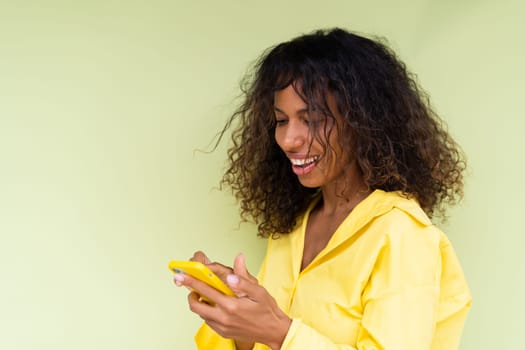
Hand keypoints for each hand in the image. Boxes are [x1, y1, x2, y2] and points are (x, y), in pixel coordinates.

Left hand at [174, 254, 290, 349]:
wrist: (273, 331)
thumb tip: (232, 272)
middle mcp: (224, 318)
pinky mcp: (223, 332)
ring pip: (200, 314)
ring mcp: (222, 327)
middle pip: (196, 305)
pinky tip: (215, 304)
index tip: (180, 274)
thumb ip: (244, 280)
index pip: (205, 290)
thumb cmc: (267, 310)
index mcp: (231, 305)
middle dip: (190, 293)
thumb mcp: (259, 292)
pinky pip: (208, 320)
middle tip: (191, 286)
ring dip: (199, 303)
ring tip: (205, 294)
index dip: (191, 281)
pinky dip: (207, 311)